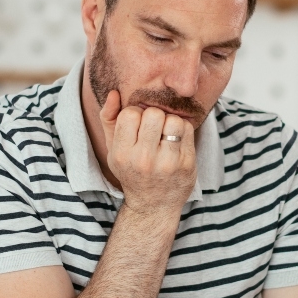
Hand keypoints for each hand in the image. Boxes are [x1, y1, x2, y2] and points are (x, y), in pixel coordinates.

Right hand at [100, 91, 196, 214]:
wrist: (154, 205)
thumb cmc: (132, 171)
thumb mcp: (114, 150)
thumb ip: (109, 119)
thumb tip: (114, 93)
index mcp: (123, 154)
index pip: (130, 114)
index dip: (135, 114)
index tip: (137, 127)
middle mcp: (144, 160)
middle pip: (154, 114)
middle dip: (154, 116)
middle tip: (154, 129)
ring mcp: (168, 163)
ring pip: (173, 120)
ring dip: (171, 122)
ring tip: (166, 134)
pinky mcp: (187, 164)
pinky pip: (188, 129)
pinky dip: (183, 130)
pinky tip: (176, 141)